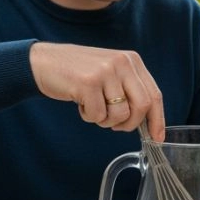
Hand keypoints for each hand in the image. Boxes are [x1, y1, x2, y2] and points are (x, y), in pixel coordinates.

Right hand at [28, 42, 164, 138]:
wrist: (43, 62)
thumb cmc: (78, 73)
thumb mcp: (110, 73)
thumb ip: (129, 89)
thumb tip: (148, 121)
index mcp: (132, 60)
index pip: (154, 94)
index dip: (157, 119)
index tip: (157, 138)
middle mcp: (122, 63)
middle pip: (142, 106)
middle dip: (130, 124)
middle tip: (115, 126)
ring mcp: (105, 71)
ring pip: (121, 114)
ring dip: (106, 120)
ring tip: (93, 108)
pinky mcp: (88, 82)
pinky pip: (98, 115)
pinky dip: (89, 116)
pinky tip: (80, 103)